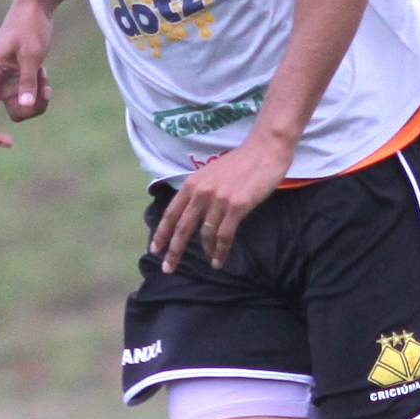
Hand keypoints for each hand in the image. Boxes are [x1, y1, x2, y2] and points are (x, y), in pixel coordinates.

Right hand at [0, 0, 54, 148]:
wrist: (35, 9)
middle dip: (1, 129)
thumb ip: (29, 81)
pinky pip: (28, 100)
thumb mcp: (32, 54)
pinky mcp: (17, 82)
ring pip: (17, 109)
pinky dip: (40, 94)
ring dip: (36, 102)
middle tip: (9, 144)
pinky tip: (45, 75)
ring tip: (46, 79)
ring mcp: (5, 83)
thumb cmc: (29, 27)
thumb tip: (26, 105)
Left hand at [149, 137, 291, 273]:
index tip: (155, 249)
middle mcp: (201, 192)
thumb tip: (190, 214)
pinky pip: (224, 235)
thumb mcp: (210, 174)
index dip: (162, 233)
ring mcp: (218, 199)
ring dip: (206, 252)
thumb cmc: (240, 163)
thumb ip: (198, 191)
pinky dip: (220, 251)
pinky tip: (218, 260)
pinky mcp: (237, 206)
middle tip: (167, 268)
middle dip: (173, 250)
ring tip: (210, 262)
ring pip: (205, 234)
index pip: (171, 213)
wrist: (265, 150)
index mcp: (192, 184)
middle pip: (182, 227)